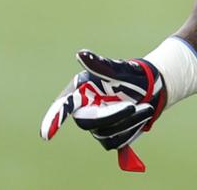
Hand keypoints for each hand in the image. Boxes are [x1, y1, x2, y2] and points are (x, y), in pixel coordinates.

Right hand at [40, 50, 165, 172]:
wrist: (150, 89)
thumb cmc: (130, 75)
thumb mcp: (119, 69)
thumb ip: (100, 65)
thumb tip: (81, 54)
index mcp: (79, 92)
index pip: (63, 106)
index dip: (53, 119)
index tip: (46, 135)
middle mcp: (83, 110)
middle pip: (88, 122)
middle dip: (113, 115)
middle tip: (133, 106)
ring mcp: (95, 126)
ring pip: (107, 134)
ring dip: (129, 121)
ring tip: (145, 106)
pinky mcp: (107, 137)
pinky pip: (117, 142)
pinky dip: (132, 130)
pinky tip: (140, 116)